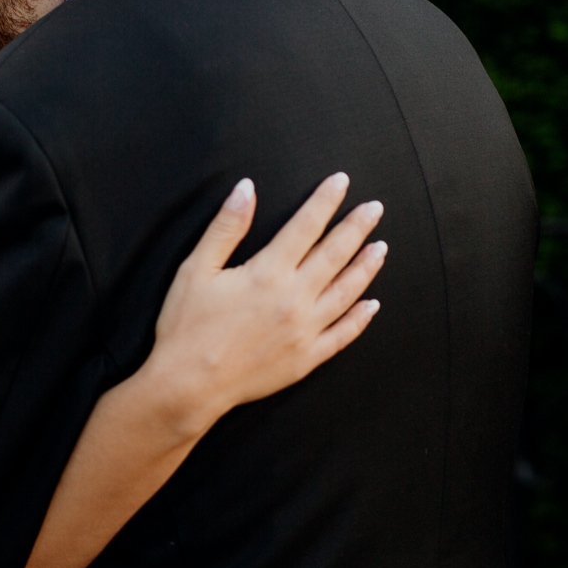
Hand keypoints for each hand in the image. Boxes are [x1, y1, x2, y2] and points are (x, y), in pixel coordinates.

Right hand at [140, 173, 384, 440]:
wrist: (188, 385)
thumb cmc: (186, 327)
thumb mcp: (196, 269)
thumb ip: (226, 227)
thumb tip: (245, 189)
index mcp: (268, 273)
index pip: (305, 226)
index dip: (325, 201)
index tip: (341, 181)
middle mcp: (294, 299)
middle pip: (334, 254)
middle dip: (356, 227)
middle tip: (375, 208)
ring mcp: (304, 331)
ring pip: (346, 292)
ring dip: (366, 267)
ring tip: (381, 247)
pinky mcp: (306, 358)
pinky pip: (342, 335)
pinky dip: (360, 318)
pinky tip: (372, 304)